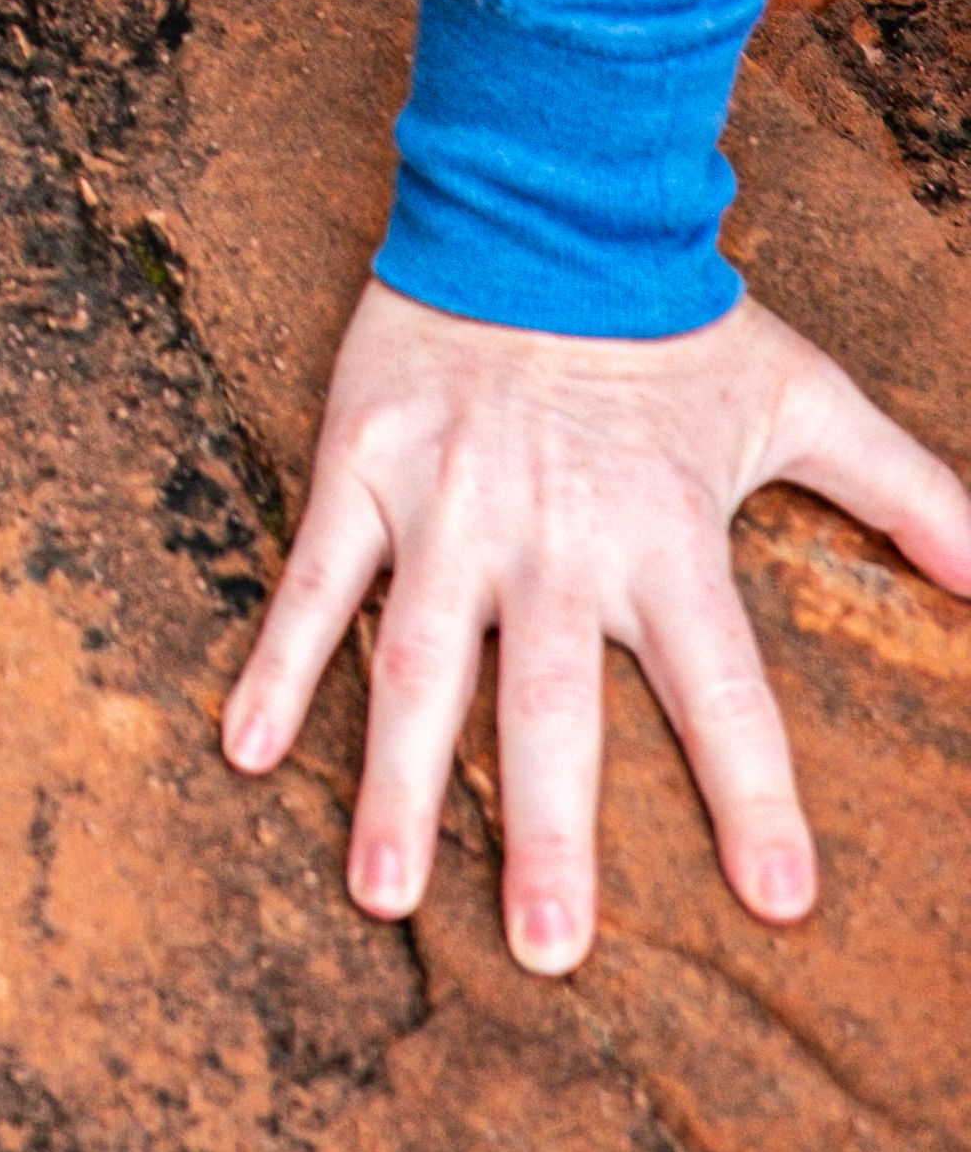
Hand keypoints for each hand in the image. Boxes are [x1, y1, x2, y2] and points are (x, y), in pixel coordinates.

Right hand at [223, 267, 970, 965]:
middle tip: (549, 955)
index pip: (723, 691)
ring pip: (419, 669)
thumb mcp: (803, 396)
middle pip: (552, 711)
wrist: (540, 196)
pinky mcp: (364, 470)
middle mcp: (554, 544)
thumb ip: (905, 491)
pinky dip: (277, 664)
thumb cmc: (675, 315)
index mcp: (664, 538)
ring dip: (399, 787)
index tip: (781, 900)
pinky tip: (248, 751)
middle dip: (552, 837)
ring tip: (384, 896)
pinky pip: (315, 582)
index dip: (754, 795)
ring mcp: (448, 513)